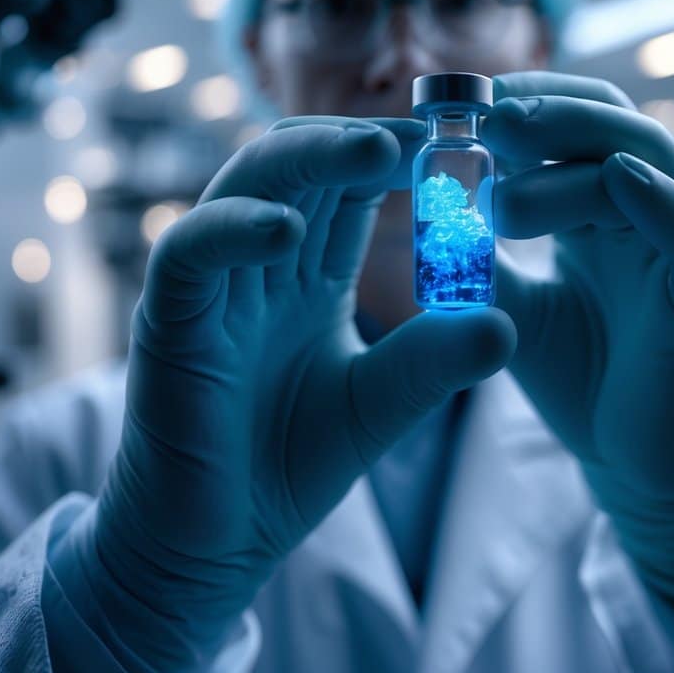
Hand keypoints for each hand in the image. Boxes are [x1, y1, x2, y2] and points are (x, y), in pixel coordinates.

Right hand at [59, 117, 515, 672]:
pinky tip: (285, 229)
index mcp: (306, 275)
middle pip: (301, 166)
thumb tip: (507, 324)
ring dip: (310, 157)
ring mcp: (210, 286)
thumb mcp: (377, 406)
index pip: (348, 189)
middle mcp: (258, 265)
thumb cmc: (283, 466)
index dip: (396, 157)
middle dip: (360, 138)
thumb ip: (432, 362)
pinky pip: (190, 251)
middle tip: (428, 126)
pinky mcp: (166, 320)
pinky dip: (233, 229)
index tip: (459, 140)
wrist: (211, 545)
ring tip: (378, 150)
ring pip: (247, 185)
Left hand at [482, 72, 673, 617]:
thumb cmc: (584, 381)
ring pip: (644, 162)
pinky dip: (661, 200)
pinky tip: (614, 179)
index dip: (522, 101)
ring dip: (572, 160)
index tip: (457, 105)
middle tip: (481, 122)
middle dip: (544, 113)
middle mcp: (660, 206)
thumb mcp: (515, 307)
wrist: (638, 468)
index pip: (576, 121)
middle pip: (611, 123)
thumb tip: (428, 209)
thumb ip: (481, 258)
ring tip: (499, 199)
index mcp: (612, 204)